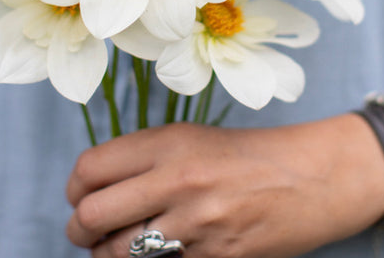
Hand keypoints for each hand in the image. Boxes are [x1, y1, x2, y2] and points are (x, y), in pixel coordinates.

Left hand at [66, 116, 383, 257]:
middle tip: (84, 232)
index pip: (90, 168)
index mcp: (169, 141)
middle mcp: (177, 179)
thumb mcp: (192, 138)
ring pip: (117, 254)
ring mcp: (197, 222)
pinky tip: (153, 257)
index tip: (78, 196)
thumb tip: (92, 187)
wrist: (309, 177)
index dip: (74, 188)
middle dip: (78, 230)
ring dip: (106, 256)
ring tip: (114, 249)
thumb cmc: (246, 155)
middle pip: (92, 215)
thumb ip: (143, 157)